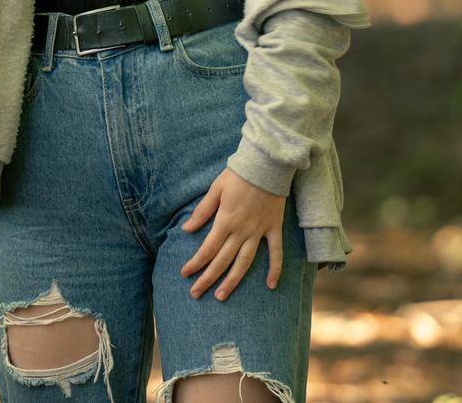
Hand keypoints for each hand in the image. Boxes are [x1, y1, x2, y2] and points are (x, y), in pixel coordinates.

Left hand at [178, 167, 286, 300]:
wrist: (267, 164)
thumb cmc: (239, 175)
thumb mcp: (216, 189)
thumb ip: (202, 211)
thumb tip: (186, 229)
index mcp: (225, 221)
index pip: (207, 248)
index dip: (195, 263)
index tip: (185, 274)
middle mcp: (241, 231)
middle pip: (222, 260)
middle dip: (208, 278)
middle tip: (196, 294)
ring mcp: (259, 231)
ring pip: (245, 262)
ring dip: (233, 281)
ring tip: (221, 296)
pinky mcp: (274, 228)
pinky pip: (276, 252)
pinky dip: (275, 269)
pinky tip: (271, 286)